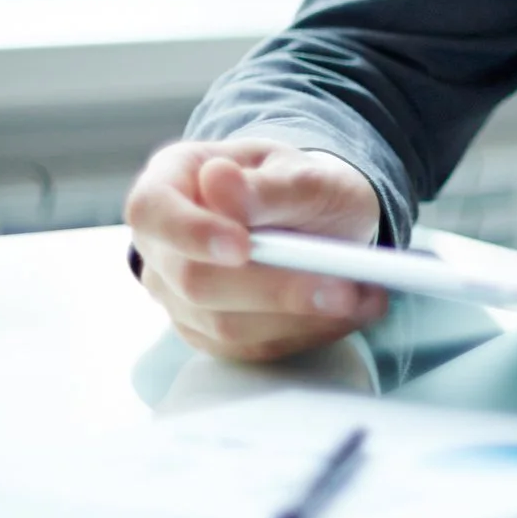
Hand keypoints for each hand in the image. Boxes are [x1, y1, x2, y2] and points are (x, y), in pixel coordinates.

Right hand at [124, 133, 387, 361]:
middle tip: (343, 288)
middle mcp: (163, 244)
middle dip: (274, 289)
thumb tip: (218, 181)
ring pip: (224, 324)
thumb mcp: (299, 170)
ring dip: (302, 318)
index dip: (190, 232)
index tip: (241, 247)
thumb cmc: (298, 185)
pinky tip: (350, 314)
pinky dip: (306, 334)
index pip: (152, 210)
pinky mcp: (208, 332)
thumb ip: (265, 184)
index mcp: (171, 182)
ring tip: (364, 297)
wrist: (315, 215)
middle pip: (194, 280)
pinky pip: (250, 347)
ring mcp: (178, 294)